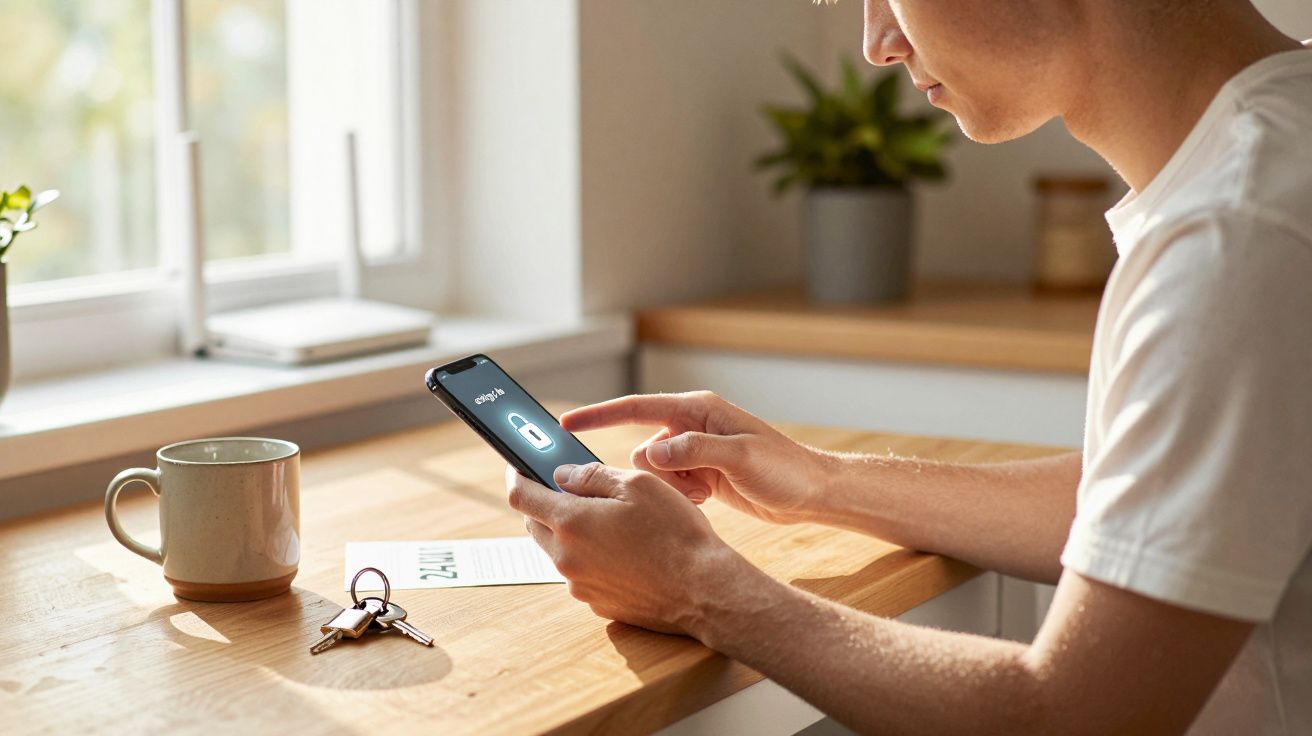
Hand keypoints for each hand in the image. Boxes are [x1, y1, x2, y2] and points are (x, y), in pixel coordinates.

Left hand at [505, 462, 751, 634]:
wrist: (703, 589)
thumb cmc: (676, 533)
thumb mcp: (637, 484)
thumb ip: (591, 476)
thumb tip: (562, 475)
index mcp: (571, 522)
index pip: (521, 496)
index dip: (515, 476)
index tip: (517, 466)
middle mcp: (567, 558)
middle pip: (535, 525)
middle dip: (545, 504)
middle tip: (571, 490)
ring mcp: (580, 585)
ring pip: (558, 550)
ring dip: (570, 532)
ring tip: (610, 521)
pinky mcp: (597, 603)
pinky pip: (581, 573)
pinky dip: (591, 558)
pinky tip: (624, 550)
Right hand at [561, 391, 828, 524]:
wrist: (812, 493)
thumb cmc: (785, 469)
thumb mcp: (742, 458)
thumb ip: (695, 451)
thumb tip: (653, 453)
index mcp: (697, 410)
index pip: (636, 408)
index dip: (598, 415)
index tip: (565, 423)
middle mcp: (692, 426)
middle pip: (643, 450)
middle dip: (655, 475)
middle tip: (693, 487)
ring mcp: (695, 452)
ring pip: (653, 474)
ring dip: (671, 490)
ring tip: (705, 495)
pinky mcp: (700, 475)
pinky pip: (669, 488)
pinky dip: (682, 498)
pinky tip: (709, 502)